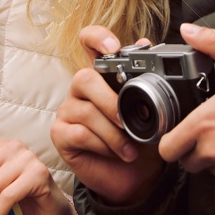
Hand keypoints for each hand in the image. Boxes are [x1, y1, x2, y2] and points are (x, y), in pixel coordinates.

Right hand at [52, 25, 164, 205]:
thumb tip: (145, 42)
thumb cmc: (142, 140)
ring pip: (84, 111)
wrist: (138, 177)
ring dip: (112, 133)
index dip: (97, 37)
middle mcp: (82, 89)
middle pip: (84, 78)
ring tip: (129, 148)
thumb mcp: (153, 109)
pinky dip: (102, 145)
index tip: (113, 47)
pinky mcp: (61, 134)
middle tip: (126, 120)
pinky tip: (116, 153)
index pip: (89, 42)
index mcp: (103, 75)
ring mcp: (69, 110)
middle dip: (109, 101)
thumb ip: (147, 78)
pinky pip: (78, 133)